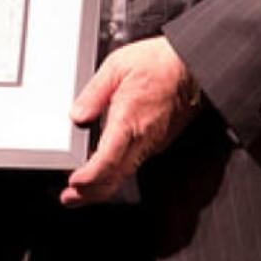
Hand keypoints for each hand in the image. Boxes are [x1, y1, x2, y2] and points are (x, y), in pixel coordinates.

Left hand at [62, 37, 198, 206]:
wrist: (191, 66)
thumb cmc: (158, 63)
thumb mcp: (116, 67)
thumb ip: (94, 93)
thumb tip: (77, 114)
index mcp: (129, 120)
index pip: (107, 161)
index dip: (88, 178)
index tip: (73, 184)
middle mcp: (143, 138)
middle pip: (115, 177)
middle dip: (90, 193)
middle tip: (69, 198)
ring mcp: (152, 142)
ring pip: (125, 173)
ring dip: (102, 185)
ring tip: (81, 187)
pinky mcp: (158, 141)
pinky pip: (134, 163)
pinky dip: (116, 171)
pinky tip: (104, 166)